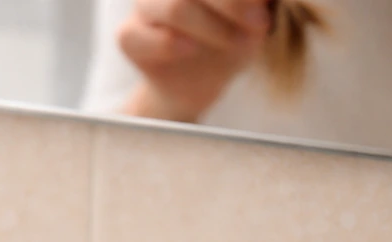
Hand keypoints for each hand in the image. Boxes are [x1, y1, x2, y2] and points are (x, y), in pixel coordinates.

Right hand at [119, 0, 270, 120]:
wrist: (201, 83)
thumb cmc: (231, 38)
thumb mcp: (257, 13)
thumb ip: (257, 0)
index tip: (264, 11)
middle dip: (232, 4)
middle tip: (259, 24)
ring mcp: (144, 4)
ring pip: (175, 7)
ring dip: (212, 28)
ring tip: (238, 43)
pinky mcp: (127, 35)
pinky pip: (143, 36)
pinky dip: (171, 45)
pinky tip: (191, 51)